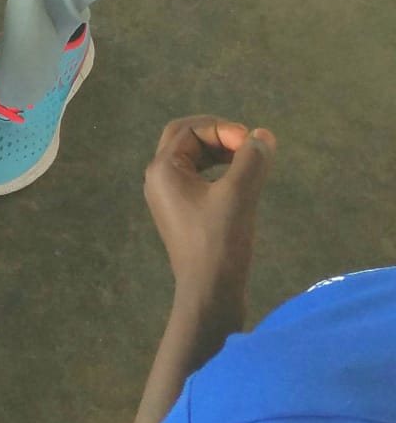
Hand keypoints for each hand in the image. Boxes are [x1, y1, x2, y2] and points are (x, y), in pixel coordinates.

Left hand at [144, 115, 276, 319]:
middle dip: (217, 136)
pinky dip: (217, 173)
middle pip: (184, 140)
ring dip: (218, 154)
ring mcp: (168, 198)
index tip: (251, 144)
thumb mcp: (238, 195)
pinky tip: (239, 182)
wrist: (209, 293)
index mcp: (162, 169)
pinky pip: (197, 180)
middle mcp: (158, 179)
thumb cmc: (219, 241)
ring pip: (191, 160)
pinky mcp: (181, 214)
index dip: (221, 129)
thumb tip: (263, 135)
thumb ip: (251, 161)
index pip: (188, 129)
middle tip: (247, 145)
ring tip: (248, 161)